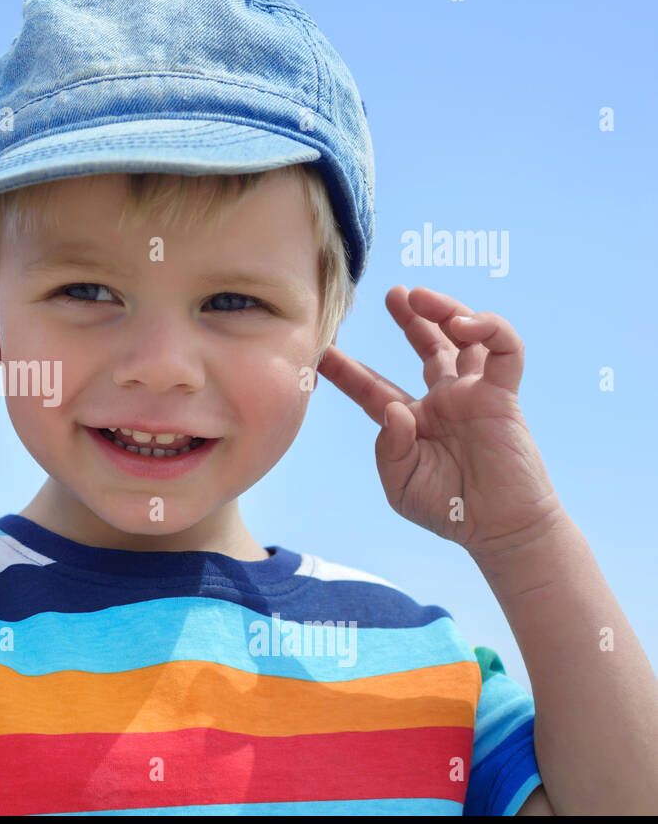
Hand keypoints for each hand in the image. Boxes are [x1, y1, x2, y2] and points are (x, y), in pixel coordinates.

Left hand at [316, 285, 562, 559]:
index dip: (346, 369)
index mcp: (410, 421)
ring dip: (443, 310)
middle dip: (409, 318)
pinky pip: (503, 349)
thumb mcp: (401, 483)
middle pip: (424, 346)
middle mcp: (442, 400)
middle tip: (392, 293)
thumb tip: (394, 409)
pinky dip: (488, 328)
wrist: (500, 530)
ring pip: (462, 337)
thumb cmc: (448, 510)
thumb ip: (390, 447)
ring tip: (418, 296)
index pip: (372, 388)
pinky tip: (463, 324)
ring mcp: (473, 394)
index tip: (320, 349)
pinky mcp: (503, 394)